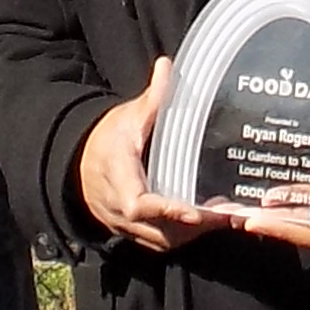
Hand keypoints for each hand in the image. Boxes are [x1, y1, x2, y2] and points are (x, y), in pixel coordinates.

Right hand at [76, 59, 220, 253]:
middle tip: (231, 214)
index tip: (194, 212)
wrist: (78, 165)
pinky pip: (162, 243)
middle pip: (160, 230)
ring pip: (164, 241)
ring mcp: (126, 227)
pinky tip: (210, 221)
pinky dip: (186, 236)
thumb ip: (151, 98)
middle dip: (196, 226)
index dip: (166, 210)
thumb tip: (167, 65)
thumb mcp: (126, 116)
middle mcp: (120, 210)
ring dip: (195, 234)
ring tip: (228, 217)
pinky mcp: (135, 234)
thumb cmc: (107, 139)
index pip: (140, 204)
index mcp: (118, 178)